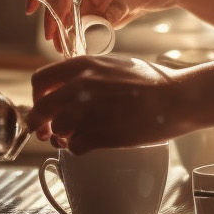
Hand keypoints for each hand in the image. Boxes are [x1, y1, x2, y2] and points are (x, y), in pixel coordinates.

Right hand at [25, 0, 195, 52]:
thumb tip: (108, 18)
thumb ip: (128, 1)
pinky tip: (78, 48)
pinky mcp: (109, 8)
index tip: (32, 6)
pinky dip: (82, 34)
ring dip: (66, 29)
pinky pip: (89, 22)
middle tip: (52, 39)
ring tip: (62, 48)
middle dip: (54, 17)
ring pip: (74, 12)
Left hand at [27, 53, 183, 152]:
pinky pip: (74, 147)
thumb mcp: (113, 64)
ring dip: (62, 137)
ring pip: (56, 131)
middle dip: (40, 124)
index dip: (37, 97)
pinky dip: (78, 148)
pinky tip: (89, 144)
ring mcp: (89, 111)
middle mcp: (80, 86)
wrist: (175, 98)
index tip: (43, 106)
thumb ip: (87, 73)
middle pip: (40, 110)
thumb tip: (67, 87)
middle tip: (47, 132)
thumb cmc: (150, 81)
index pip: (40, 81)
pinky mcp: (101, 134)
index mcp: (83, 65)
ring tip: (76, 137)